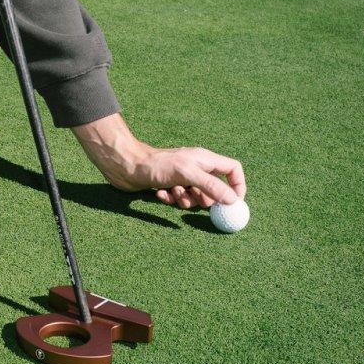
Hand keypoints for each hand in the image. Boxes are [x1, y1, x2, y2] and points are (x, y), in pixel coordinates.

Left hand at [71, 114, 245, 208]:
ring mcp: (181, 178)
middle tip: (193, 198)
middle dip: (204, 198)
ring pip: (195, 197)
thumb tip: (233, 200)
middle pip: (213, 189)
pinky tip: (160, 193)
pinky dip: (170, 199)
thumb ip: (212, 186)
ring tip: (172, 192)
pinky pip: (177, 200)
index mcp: (204, 160)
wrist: (125, 166)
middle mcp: (195, 168)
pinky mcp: (167, 187)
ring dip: (184, 200)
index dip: (238, 185)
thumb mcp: (188, 174)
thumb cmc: (156, 165)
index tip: (234, 203)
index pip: (232, 169)